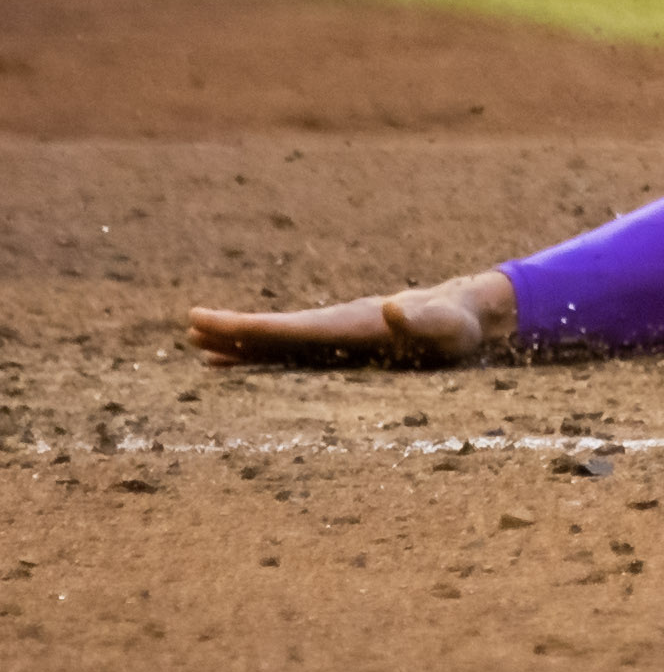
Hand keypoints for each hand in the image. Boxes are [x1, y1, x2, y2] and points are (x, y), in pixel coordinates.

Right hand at [188, 267, 516, 365]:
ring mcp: (336, 337)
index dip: (243, 328)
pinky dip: (265, 356)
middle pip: (273, 333)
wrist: (468, 315)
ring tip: (199, 350)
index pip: (285, 328)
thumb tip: (395, 307)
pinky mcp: (344, 347)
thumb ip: (420, 319)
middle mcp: (334, 328)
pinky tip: (242, 364)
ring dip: (241, 346)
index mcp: (345, 325)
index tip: (204, 320)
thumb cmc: (457, 326)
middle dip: (231, 333)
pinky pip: (295, 353)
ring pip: (279, 343)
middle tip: (188, 327)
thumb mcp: (443, 326)